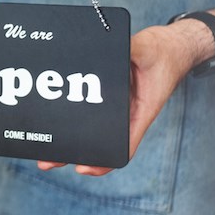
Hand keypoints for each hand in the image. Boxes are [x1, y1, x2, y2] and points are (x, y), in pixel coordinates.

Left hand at [37, 23, 208, 175]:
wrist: (171, 46)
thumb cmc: (164, 52)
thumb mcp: (147, 48)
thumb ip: (129, 50)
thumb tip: (109, 47)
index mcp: (140, 111)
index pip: (122, 145)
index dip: (102, 161)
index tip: (83, 168)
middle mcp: (126, 113)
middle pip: (98, 141)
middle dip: (73, 152)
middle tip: (46, 161)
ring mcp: (116, 106)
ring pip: (90, 128)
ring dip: (68, 138)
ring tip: (44, 149)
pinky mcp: (108, 94)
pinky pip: (88, 111)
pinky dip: (71, 117)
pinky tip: (52, 120)